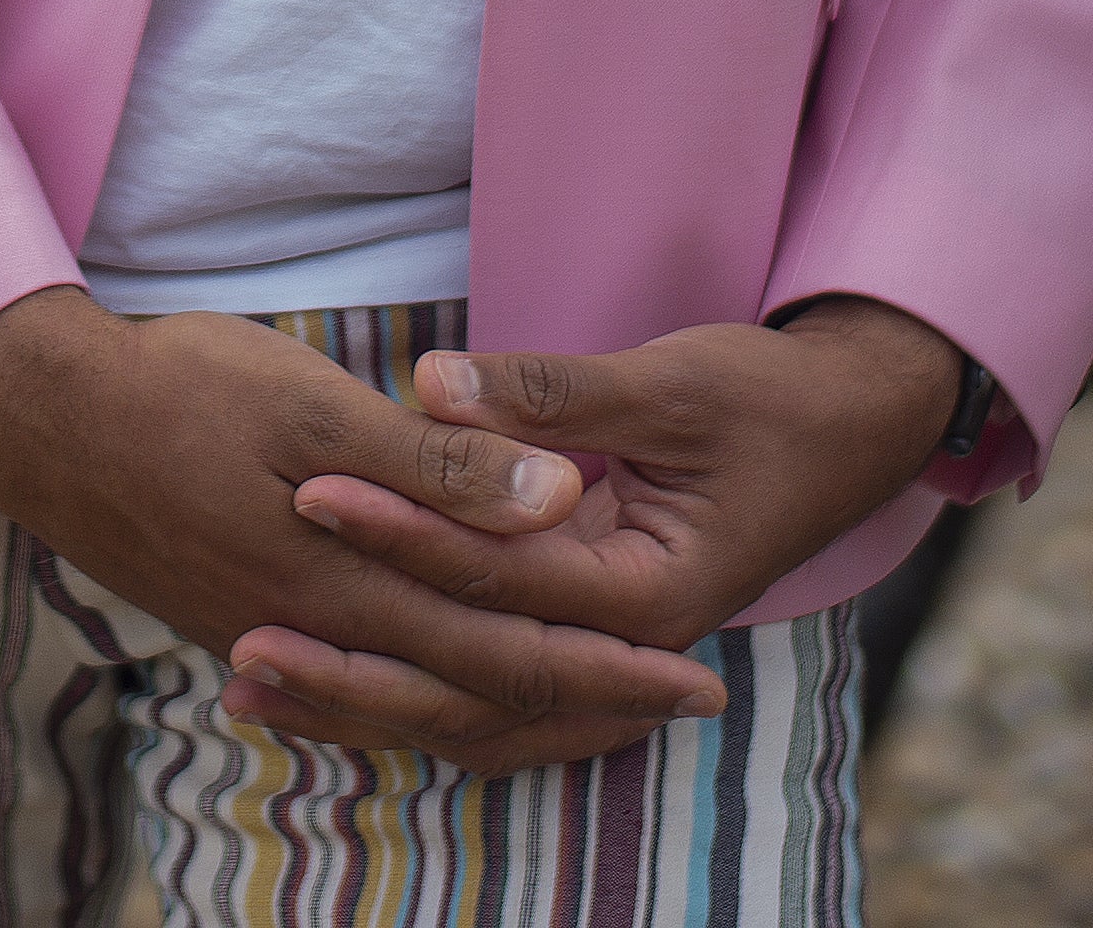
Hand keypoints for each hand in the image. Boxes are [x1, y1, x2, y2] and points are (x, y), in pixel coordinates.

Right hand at [0, 290, 728, 769]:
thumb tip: (553, 499)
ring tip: (592, 708)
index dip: (608, 669)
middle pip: (479, 695)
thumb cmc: (182, 387)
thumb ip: (437, 467)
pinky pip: (359, 687)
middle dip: (589, 702)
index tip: (697, 680)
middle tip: (683, 704)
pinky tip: (444, 696)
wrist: (38, 418)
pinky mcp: (239, 624)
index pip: (510, 650)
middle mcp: (323, 632)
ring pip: (420, 703)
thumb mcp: (316, 404)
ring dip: (514, 708)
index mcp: (354, 582)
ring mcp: (276, 637)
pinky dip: (425, 702)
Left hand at [229, 298, 964, 751]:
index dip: (406, 531)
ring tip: (252, 689)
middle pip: (474, 680)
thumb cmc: (767, 400)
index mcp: (657, 593)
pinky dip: (406, 690)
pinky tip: (321, 685)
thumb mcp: (668, 382)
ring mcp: (605, 656)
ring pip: (473, 711)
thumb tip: (433, 385)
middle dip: (357, 663)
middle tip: (244, 637)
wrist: (849, 430)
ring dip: (366, 704)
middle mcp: (628, 648)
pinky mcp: (582, 638)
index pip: (503, 576)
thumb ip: (549, 395)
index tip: (311, 489)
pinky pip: (486, 689)